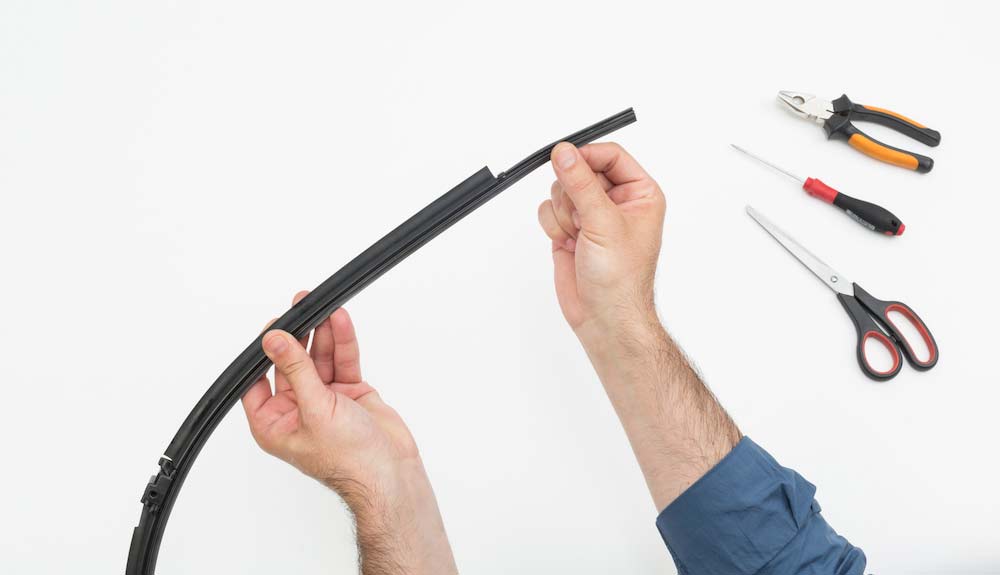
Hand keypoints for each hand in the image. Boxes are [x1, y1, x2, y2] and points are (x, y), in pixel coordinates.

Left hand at [241, 291, 456, 573]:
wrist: (391, 472)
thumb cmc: (349, 461)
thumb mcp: (315, 409)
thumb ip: (296, 370)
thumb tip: (274, 341)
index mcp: (274, 424)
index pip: (258, 381)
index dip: (264, 353)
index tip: (272, 328)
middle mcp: (297, 410)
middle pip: (292, 362)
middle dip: (297, 335)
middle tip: (300, 308)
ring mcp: (324, 399)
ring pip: (319, 357)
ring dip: (322, 333)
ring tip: (323, 308)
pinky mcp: (349, 392)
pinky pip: (343, 360)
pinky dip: (343, 342)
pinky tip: (340, 322)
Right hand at [539, 144, 739, 509]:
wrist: (605, 318)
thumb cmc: (621, 281)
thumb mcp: (604, 223)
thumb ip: (581, 183)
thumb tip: (565, 153)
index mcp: (640, 194)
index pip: (610, 156)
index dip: (586, 156)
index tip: (566, 161)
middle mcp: (616, 202)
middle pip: (580, 169)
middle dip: (573, 193)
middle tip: (583, 218)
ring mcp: (591, 216)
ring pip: (560, 189)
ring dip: (562, 212)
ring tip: (578, 236)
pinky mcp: (569, 230)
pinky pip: (548, 209)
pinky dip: (552, 226)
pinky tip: (567, 244)